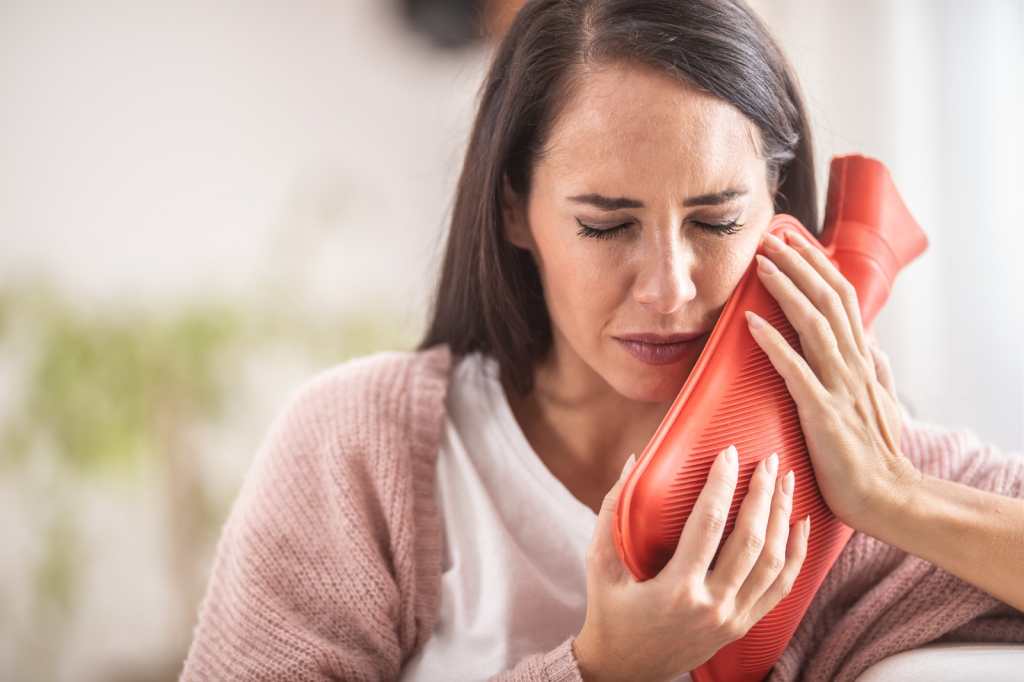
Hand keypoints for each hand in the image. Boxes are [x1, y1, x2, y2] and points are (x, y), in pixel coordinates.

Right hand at [573, 446, 808, 681]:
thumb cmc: (609, 612)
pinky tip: (800, 524)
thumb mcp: (599, 563)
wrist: (624, 670)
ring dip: (783, 517)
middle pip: (751, 540)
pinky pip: (781, 588)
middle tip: (769, 459)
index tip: (730, 452)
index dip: (722, 484)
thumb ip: (612, 510)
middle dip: (763, 494)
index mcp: (676, 589)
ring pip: (773, 562)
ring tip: (787, 481)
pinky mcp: (742, 626)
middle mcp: (711, 606)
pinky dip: (796, 554)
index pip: (708, 524)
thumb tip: (635, 460)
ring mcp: (732, 619)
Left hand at [745, 230, 921, 529]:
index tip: (792, 242)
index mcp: (863, 359)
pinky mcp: (823, 412)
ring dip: (786, 290)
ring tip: (761, 265)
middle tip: (770, 237)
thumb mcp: (880, 403)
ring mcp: (840, 386)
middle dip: (799, 264)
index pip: (842, 298)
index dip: (817, 266)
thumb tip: (874, 342)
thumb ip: (876, 370)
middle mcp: (854, 364)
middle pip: (829, 299)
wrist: (887, 497)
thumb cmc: (875, 454)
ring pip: (814, 324)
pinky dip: (773, 344)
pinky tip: (750, 324)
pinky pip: (796, 370)